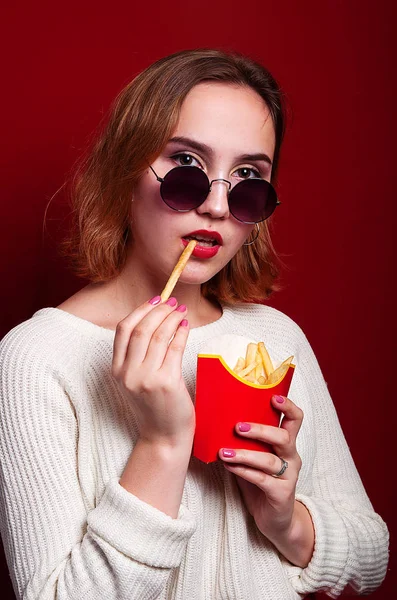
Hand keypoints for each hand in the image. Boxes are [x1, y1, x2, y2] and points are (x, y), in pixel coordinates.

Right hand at [112, 296, 194, 445]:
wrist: (163, 437)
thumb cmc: (154, 406)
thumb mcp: (136, 380)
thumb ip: (138, 355)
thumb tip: (154, 318)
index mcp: (117, 371)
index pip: (123, 330)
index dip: (139, 311)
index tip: (154, 300)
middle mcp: (128, 374)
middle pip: (141, 330)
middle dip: (158, 310)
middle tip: (172, 302)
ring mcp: (146, 379)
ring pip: (158, 336)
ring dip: (171, 318)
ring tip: (181, 311)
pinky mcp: (166, 383)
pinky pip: (174, 348)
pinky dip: (181, 333)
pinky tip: (186, 326)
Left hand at [219, 395, 313, 566]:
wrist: (274, 519)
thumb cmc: (261, 481)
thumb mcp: (256, 456)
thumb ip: (246, 440)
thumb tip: (219, 419)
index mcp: (287, 443)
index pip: (295, 419)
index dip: (288, 406)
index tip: (273, 397)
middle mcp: (292, 456)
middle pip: (283, 436)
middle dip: (260, 429)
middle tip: (238, 427)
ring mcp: (288, 475)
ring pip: (269, 460)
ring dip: (244, 454)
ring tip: (224, 452)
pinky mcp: (281, 493)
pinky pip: (262, 480)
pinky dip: (244, 472)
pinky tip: (229, 467)